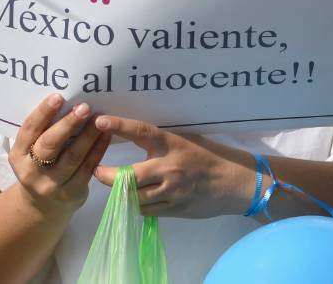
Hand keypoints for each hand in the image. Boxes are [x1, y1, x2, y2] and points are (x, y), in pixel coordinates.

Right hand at [9, 95, 111, 217]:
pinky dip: (98, 150)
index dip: (43, 113)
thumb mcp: (32, 151)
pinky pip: (87, 168)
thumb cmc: (39, 165)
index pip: (29, 130)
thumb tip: (67, 100)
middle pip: (50, 144)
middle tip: (84, 107)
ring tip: (100, 118)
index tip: (58, 97)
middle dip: (68, 124)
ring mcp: (51, 185)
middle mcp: (31, 171)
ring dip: (88, 135)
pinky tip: (106, 135)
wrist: (42, 205)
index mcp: (18, 155)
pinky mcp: (71, 193)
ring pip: (72, 156)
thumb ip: (43, 131)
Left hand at [92, 115, 254, 217]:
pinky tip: (136, 199)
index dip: (120, 125)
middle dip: (107, 176)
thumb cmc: (209, 155)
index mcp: (172, 144)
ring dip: (122, 193)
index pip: (141, 132)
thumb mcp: (185, 140)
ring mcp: (171, 191)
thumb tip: (133, 137)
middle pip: (129, 177)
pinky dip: (138, 205)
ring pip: (134, 197)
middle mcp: (169, 168)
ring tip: (116, 186)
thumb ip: (161, 142)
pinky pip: (147, 210)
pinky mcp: (174, 209)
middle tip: (97, 171)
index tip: (100, 121)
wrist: (234, 181)